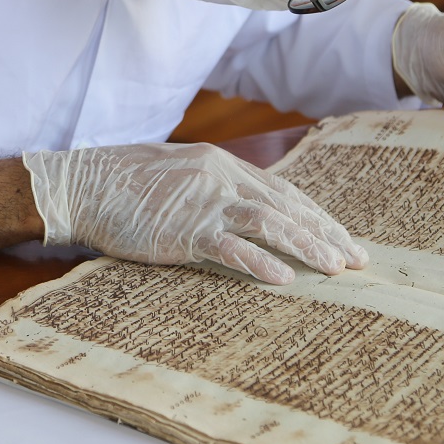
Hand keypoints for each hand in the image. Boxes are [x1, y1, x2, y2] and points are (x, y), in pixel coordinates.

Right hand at [22, 142, 368, 284]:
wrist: (85, 185)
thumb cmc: (127, 184)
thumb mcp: (180, 175)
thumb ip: (214, 188)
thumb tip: (244, 212)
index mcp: (223, 164)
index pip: (284, 192)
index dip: (317, 216)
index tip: (342, 238)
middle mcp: (222, 177)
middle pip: (287, 206)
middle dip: (326, 233)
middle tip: (358, 259)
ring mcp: (205, 202)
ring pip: (270, 223)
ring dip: (307, 246)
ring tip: (336, 268)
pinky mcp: (185, 229)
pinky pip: (231, 247)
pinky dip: (260, 262)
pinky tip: (284, 278)